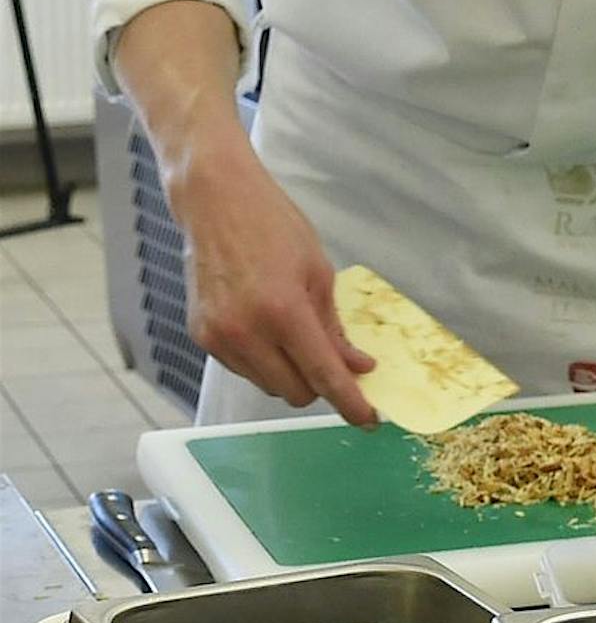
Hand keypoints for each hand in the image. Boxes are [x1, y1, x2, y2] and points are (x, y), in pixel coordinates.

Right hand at [169, 138, 376, 425]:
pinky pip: (243, 369)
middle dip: (319, 385)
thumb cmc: (274, 227)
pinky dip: (264, 361)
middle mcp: (245, 332)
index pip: (323, 375)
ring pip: (267, 385)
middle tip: (336, 360)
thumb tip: (357, 367)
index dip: (349, 403)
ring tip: (295, 332)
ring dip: (291, 374)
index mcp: (283, 312)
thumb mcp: (318, 272)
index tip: (369, 419)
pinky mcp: (200, 337)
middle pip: (293, 392)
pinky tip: (268, 329)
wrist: (217, 203)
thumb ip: (334, 328)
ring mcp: (218, 338)